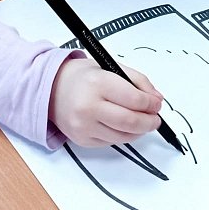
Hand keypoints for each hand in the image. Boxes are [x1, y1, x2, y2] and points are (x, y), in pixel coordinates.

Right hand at [48, 56, 162, 146]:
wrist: (52, 89)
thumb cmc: (82, 77)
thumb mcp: (110, 67)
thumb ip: (137, 81)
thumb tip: (156, 99)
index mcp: (97, 83)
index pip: (135, 100)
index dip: (151, 104)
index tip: (156, 103)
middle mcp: (88, 106)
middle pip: (131, 122)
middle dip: (150, 122)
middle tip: (155, 118)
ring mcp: (84, 126)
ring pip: (123, 136)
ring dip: (139, 131)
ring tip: (142, 122)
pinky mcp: (82, 140)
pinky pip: (111, 142)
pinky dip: (122, 135)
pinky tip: (122, 126)